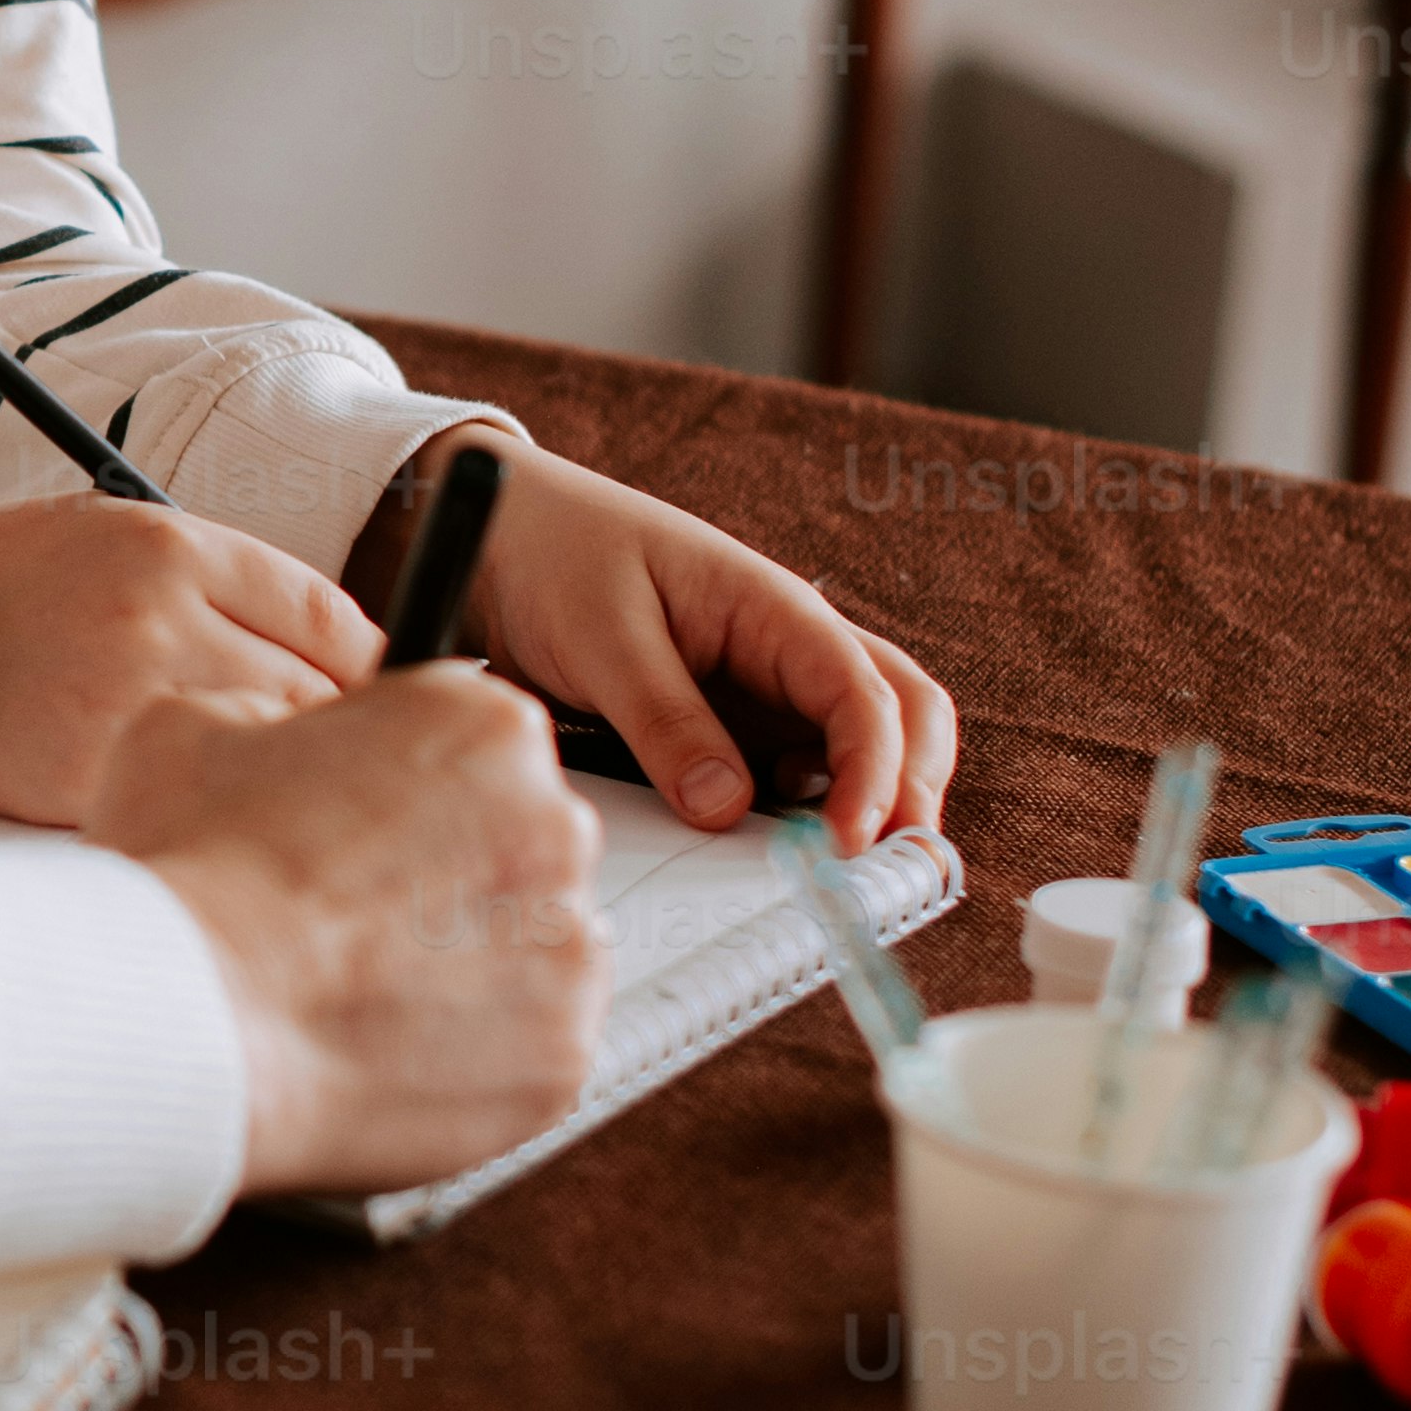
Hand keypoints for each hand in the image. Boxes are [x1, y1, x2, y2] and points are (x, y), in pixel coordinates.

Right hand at [0, 494, 378, 827]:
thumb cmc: (10, 588)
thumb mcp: (118, 539)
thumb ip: (226, 583)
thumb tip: (348, 655)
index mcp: (174, 548)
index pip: (334, 619)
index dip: (371, 670)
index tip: (378, 701)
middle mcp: (160, 618)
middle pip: (318, 694)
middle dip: (334, 732)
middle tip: (333, 763)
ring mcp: (124, 699)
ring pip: (264, 755)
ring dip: (277, 777)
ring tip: (261, 786)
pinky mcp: (87, 773)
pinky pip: (193, 802)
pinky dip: (207, 813)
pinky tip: (189, 805)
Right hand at [97, 671, 610, 1199]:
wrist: (194, 1025)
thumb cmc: (194, 875)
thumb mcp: (196, 722)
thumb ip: (275, 713)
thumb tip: (286, 737)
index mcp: (484, 727)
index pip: (473, 742)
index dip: (404, 784)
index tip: (360, 823)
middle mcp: (553, 826)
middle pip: (517, 840)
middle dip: (449, 872)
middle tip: (354, 913)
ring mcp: (566, 948)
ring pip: (528, 947)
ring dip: (466, 961)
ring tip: (361, 986)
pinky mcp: (562, 1053)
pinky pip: (529, 1044)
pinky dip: (474, 1050)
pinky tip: (389, 1043)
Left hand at [413, 443, 951, 854]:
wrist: (501, 535)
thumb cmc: (558, 556)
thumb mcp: (604, 636)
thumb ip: (665, 720)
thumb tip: (724, 809)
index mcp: (776, 610)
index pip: (865, 694)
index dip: (874, 774)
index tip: (844, 843)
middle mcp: (789, 650)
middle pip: (902, 718)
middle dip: (909, 793)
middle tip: (877, 873)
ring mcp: (765, 690)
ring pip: (858, 750)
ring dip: (864, 808)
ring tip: (832, 875)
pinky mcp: (729, 725)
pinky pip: (788, 774)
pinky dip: (801, 815)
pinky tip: (770, 849)